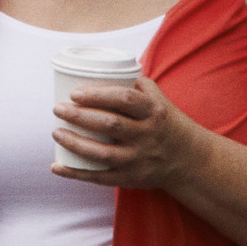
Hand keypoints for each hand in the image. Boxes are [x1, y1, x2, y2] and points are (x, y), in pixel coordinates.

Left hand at [53, 67, 208, 193]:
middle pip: (111, 125)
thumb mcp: (158, 100)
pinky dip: (77, 174)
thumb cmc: (164, 122)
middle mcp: (148, 135)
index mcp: (153, 112)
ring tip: (56, 132)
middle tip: (58, 108)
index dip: (98, 95)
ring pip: (104, 153)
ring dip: (75, 144)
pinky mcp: (132, 178)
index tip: (74, 93)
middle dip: (79, 116)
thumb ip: (133, 82)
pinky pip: (102, 178)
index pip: (124, 99)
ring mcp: (140, 159)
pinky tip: (56, 167)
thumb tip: (98, 67)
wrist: (190, 160)